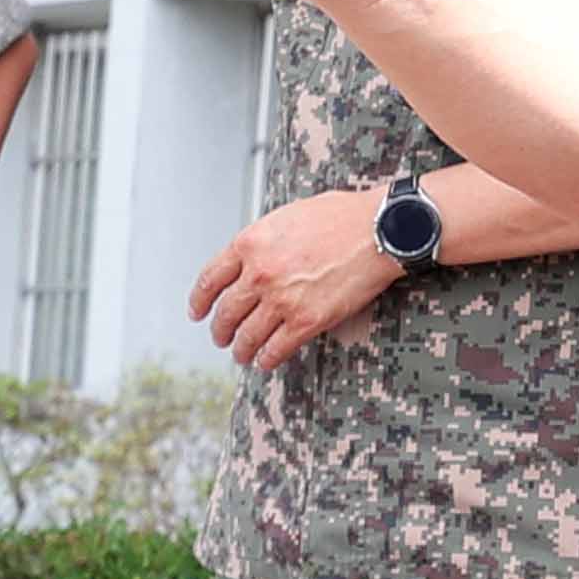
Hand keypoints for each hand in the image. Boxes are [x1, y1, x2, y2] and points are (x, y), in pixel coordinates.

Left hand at [193, 190, 398, 370]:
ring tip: (241, 354)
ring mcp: (282, 299)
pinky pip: (277, 349)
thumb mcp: (288, 216)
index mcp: (251, 243)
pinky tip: (265, 361)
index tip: (197, 311)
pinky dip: (267, 359)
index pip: (210, 279)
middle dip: (220, 330)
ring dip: (240, 349)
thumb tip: (252, 259)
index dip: (200, 300)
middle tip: (220, 337)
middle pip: (226, 312)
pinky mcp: (308, 320)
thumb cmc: (343, 217)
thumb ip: (264, 240)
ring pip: (247, 335)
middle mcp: (260, 273)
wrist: (380, 230)